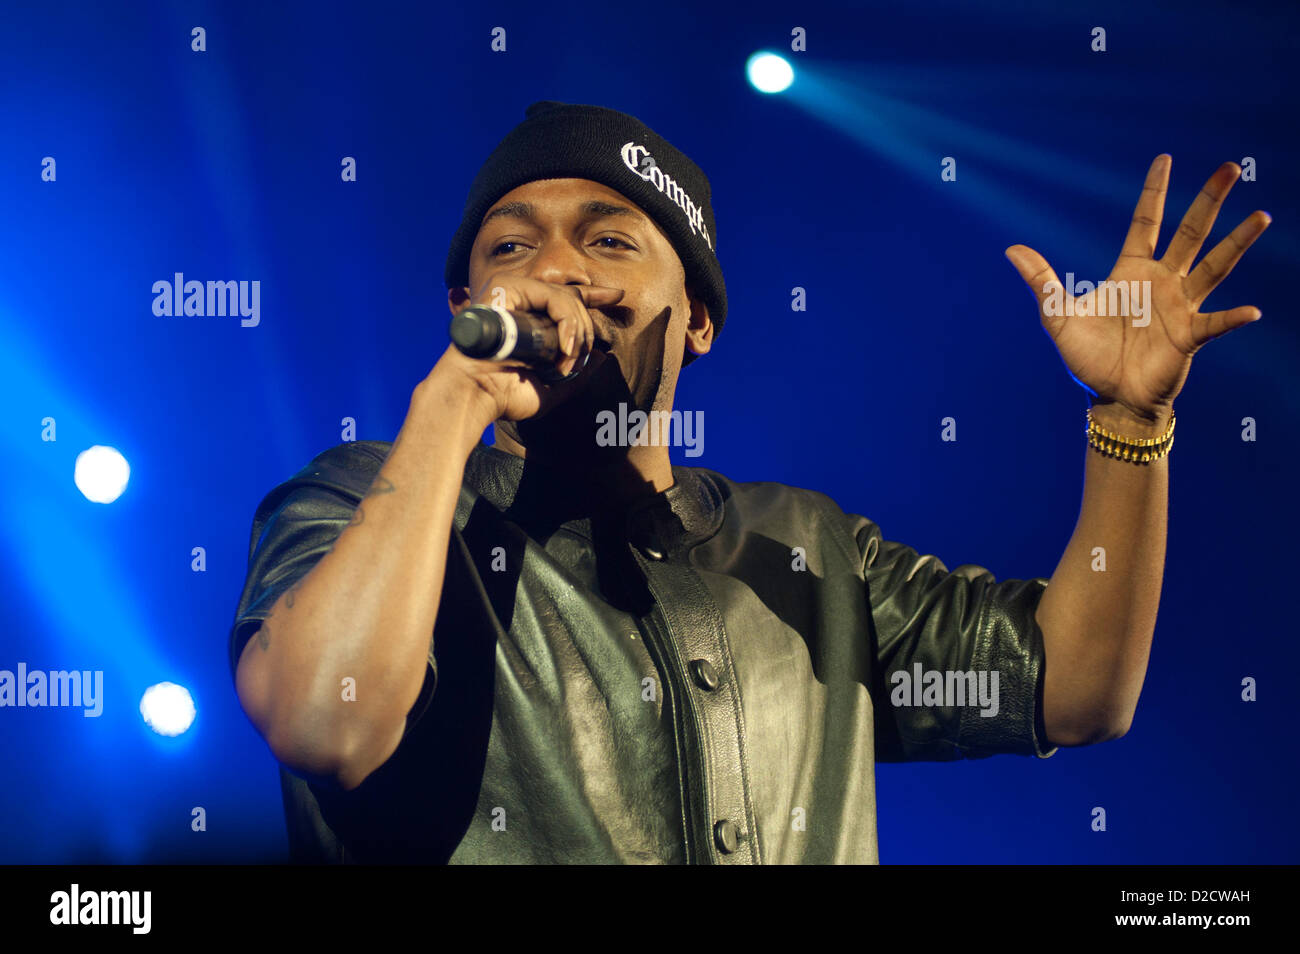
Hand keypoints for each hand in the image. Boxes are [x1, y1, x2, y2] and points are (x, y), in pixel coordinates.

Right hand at [433, 276, 623, 424]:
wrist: (477, 395)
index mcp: (529, 319)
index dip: (594, 296)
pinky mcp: (506, 288)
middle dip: (587, 330)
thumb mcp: (551, 388)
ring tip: (567, 361)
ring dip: (577, 332)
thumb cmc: (506, 394)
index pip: (567, 299)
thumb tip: (603, 357)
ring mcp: (512, 291)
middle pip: (572, 299)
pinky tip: (564, 346)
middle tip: (579, 359)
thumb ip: (577, 373)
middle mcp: (521, 301)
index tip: (617, 298)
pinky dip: (566, 322)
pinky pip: (552, 297)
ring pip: (565, 298)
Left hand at [1005, 155, 1269, 428]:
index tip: (1164, 158)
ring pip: (1215, 267)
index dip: (1154, 192)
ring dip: (1237, 243)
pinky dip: (1233, 318)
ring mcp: (1179, 307)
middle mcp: (1161, 282)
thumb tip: (1011, 250)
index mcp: (1131, 271)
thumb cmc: (1088, 357)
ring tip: (1262, 216)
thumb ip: (1042, 282)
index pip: (1145, 222)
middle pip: (1191, 233)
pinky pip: (1215, 324)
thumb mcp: (1058, 316)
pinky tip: (1251, 311)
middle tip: (1231, 167)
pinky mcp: (1189, 336)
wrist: (1109, 397)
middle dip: (1209, 200)